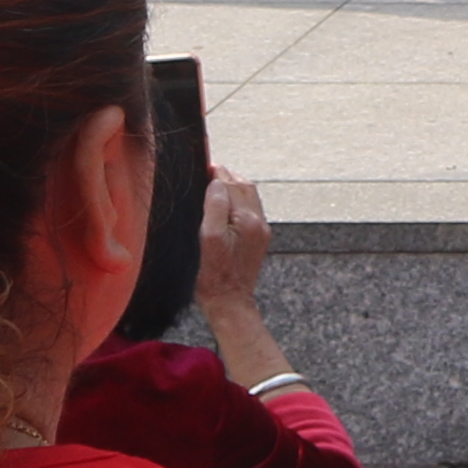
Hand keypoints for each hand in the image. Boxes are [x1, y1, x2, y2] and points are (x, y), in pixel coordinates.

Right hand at [197, 165, 273, 315]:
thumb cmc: (214, 277)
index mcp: (247, 220)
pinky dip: (239, 201)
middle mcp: (259, 222)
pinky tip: (227, 204)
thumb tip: (217, 183)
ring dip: (234, 187)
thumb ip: (215, 207)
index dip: (218, 174)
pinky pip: (250, 211)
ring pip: (250, 198)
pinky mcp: (258, 240)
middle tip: (209, 170)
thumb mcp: (208, 240)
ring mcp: (260, 231)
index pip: (232, 185)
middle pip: (245, 188)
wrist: (230, 303)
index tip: (206, 164)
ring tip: (217, 183)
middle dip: (227, 177)